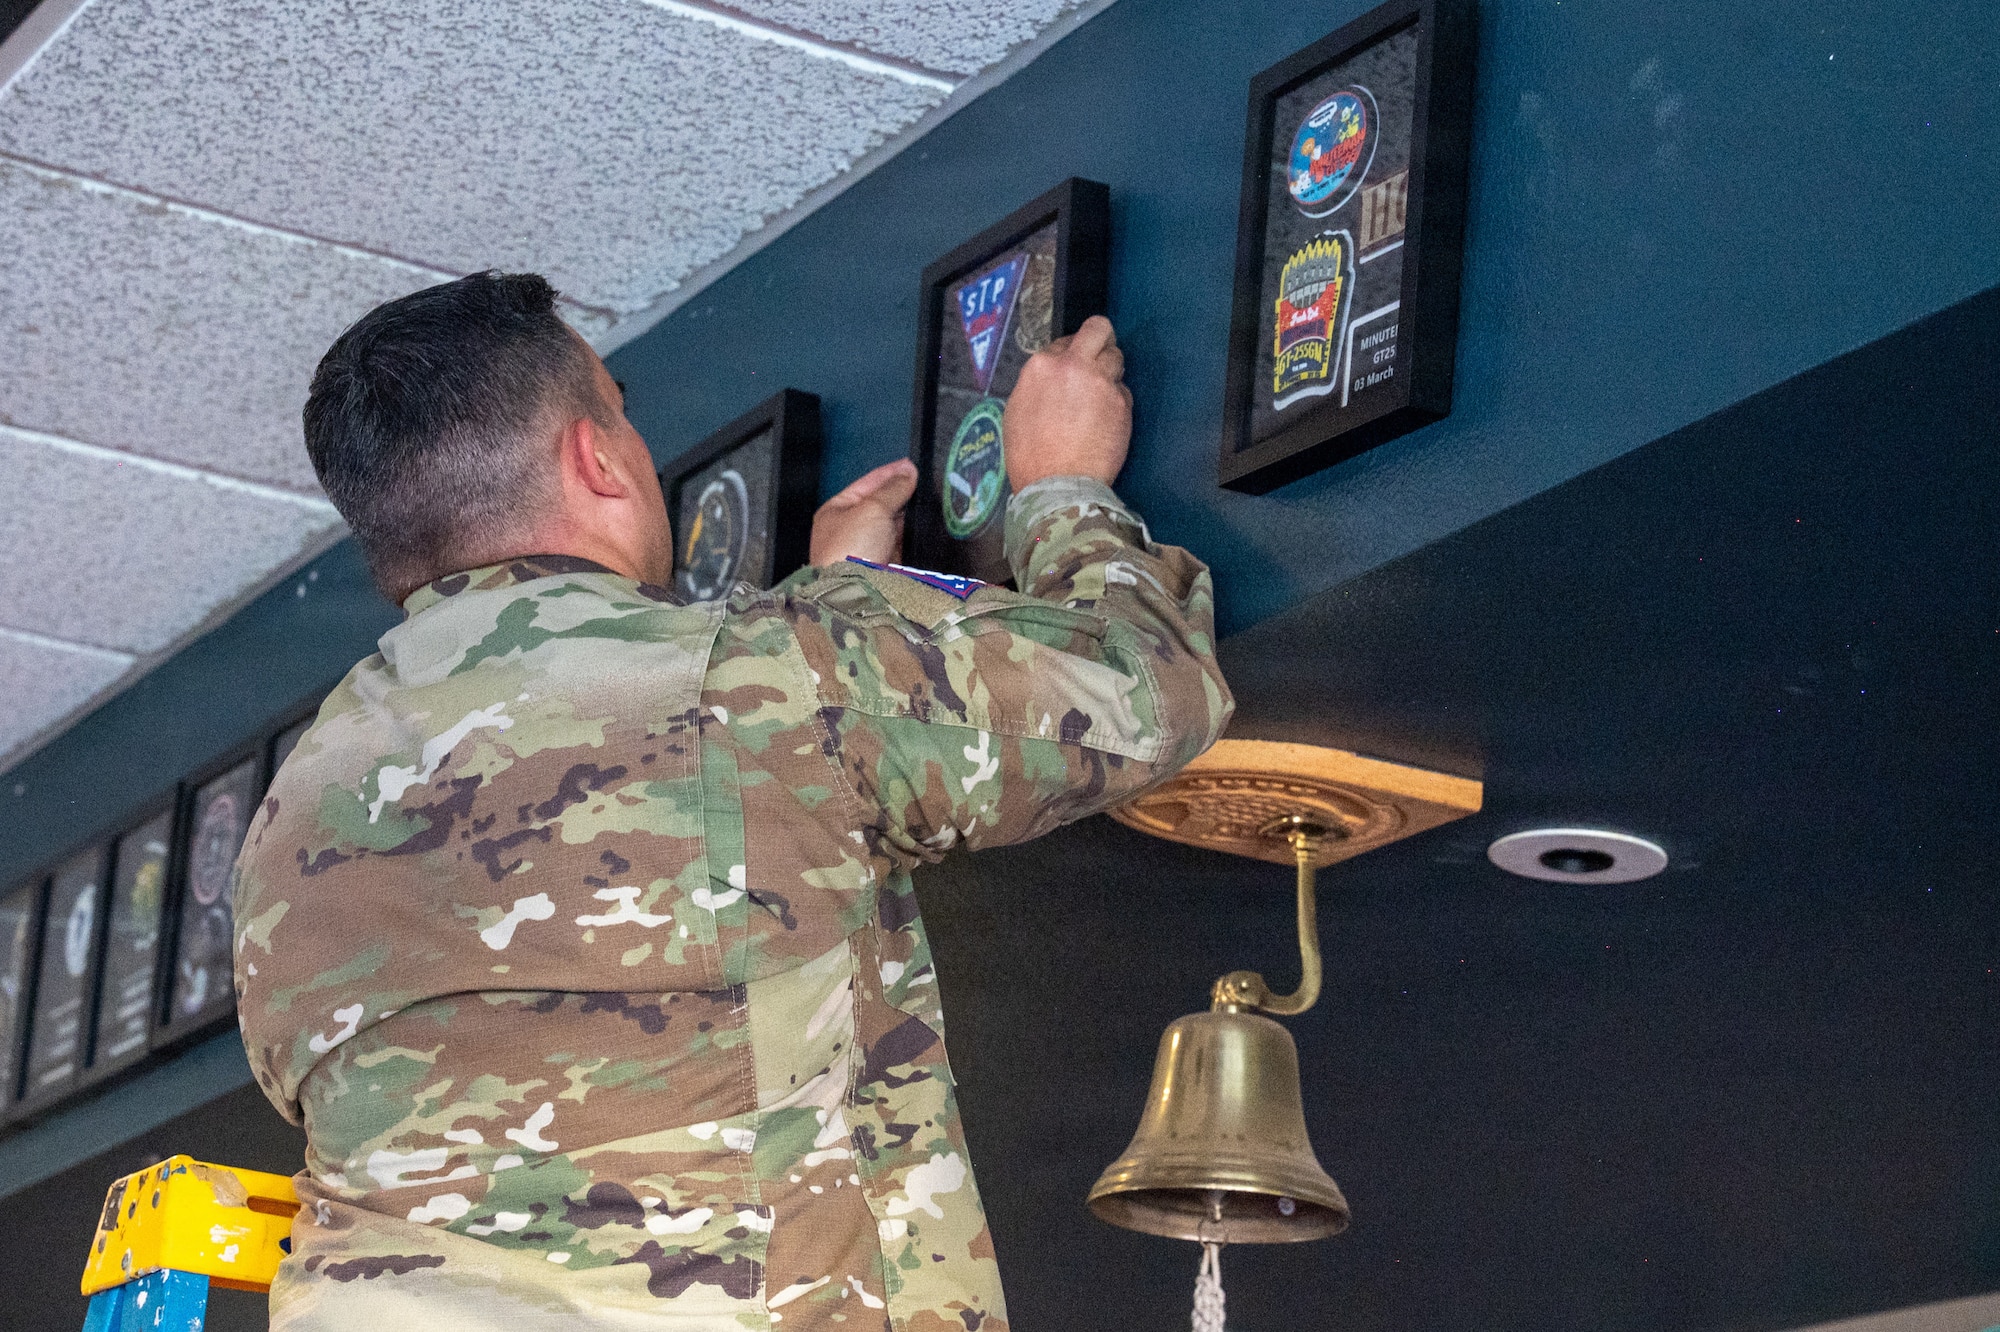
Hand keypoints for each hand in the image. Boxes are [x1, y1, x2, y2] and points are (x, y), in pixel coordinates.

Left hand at [809, 458, 918, 566]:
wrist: (856, 592)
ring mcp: (868, 548)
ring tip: (927, 500)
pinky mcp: (885, 565)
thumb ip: (892, 489)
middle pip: (880, 504)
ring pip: (893, 524)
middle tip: (922, 480)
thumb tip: (908, 473)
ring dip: (908, 515)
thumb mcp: (872, 508)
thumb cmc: (850, 549)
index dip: (889, 473)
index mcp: (836, 511)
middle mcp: (850, 529)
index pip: (866, 484)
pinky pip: (902, 544)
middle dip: (900, 493)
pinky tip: (925, 526)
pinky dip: (912, 535)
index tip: (910, 465)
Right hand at [1002, 315, 1131, 490]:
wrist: (1056, 484)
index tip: (1074, 367)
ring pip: (1116, 356)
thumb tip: (1052, 379)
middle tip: (1102, 353)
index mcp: (1041, 366)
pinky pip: (1123, 390)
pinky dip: (1117, 401)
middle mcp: (1072, 365)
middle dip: (1102, 338)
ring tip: (1102, 394)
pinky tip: (1107, 421)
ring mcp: (1100, 381)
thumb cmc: (1031, 455)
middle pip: (1097, 329)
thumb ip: (1038, 384)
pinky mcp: (1120, 401)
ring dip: (1111, 371)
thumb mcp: (1018, 410)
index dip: (1071, 354)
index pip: (1064, 342)